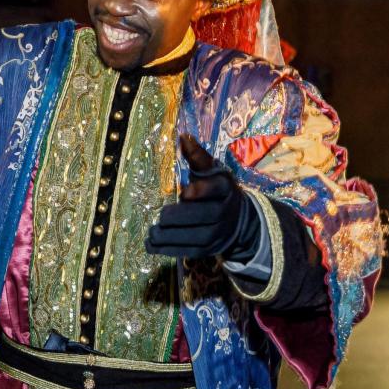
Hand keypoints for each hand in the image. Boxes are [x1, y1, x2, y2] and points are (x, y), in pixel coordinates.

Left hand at [145, 135, 261, 261]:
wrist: (237, 219)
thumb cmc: (215, 189)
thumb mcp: (210, 171)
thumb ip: (196, 156)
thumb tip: (182, 137)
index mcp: (226, 187)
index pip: (217, 188)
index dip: (202, 190)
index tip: (184, 192)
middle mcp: (226, 210)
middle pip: (207, 215)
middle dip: (182, 217)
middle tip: (160, 217)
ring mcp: (220, 232)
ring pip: (198, 237)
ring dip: (172, 237)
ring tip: (151, 234)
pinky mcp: (210, 249)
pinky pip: (191, 251)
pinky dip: (170, 250)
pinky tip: (151, 245)